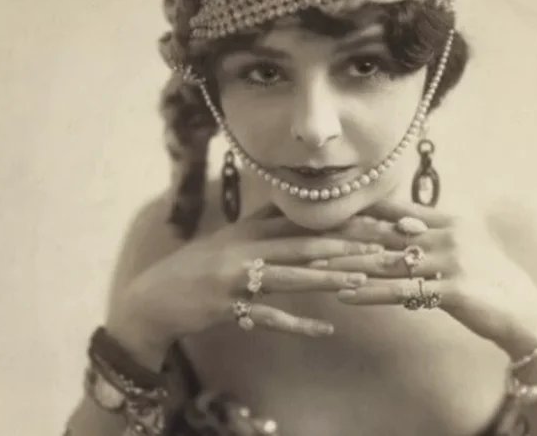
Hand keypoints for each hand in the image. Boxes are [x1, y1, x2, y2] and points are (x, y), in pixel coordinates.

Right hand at [106, 206, 383, 368]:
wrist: (152, 297)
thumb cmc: (196, 267)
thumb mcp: (229, 238)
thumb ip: (261, 223)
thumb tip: (293, 206)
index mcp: (249, 230)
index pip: (304, 221)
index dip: (341, 219)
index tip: (377, 219)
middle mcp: (245, 247)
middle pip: (304, 244)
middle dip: (346, 244)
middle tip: (383, 246)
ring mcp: (235, 276)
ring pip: (289, 276)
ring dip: (326, 278)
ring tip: (359, 280)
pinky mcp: (226, 305)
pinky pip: (267, 317)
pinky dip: (296, 325)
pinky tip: (323, 330)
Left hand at [315, 199, 536, 357]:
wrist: (526, 313)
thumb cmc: (492, 281)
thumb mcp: (464, 247)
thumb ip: (433, 233)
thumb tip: (398, 226)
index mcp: (449, 220)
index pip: (395, 210)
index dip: (359, 211)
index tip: (325, 213)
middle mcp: (448, 234)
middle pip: (384, 233)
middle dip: (342, 236)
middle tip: (305, 237)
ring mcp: (451, 261)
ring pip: (386, 261)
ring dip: (347, 265)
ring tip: (313, 267)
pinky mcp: (452, 290)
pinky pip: (401, 292)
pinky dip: (370, 293)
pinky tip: (345, 295)